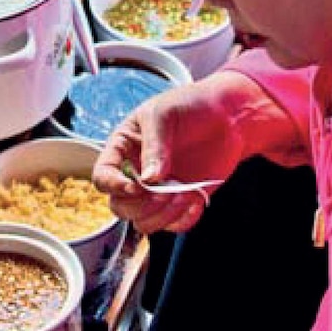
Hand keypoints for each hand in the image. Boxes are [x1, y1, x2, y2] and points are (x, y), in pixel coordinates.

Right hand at [92, 71, 300, 233]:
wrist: (229, 116)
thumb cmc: (192, 105)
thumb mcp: (164, 115)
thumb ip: (153, 145)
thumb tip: (147, 179)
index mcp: (124, 149)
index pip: (103, 177)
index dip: (114, 186)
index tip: (136, 185)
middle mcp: (137, 173)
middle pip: (120, 207)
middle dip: (141, 205)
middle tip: (164, 191)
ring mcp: (158, 190)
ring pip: (144, 222)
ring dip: (162, 215)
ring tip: (184, 194)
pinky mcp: (181, 201)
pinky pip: (173, 226)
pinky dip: (183, 219)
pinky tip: (196, 199)